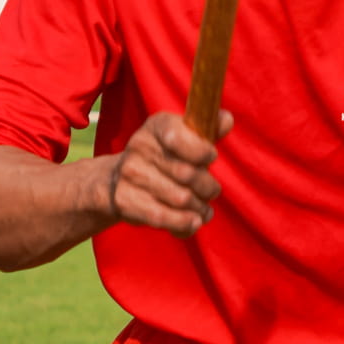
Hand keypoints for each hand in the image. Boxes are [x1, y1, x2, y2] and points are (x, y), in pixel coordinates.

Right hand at [106, 110, 225, 235]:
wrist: (116, 180)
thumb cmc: (164, 156)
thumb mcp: (184, 136)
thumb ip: (208, 130)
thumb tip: (226, 119)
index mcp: (157, 126)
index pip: (180, 138)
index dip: (203, 152)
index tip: (210, 157)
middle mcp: (140, 147)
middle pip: (187, 173)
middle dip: (208, 187)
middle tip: (211, 191)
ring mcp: (130, 174)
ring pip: (181, 199)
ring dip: (200, 208)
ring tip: (204, 209)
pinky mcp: (126, 201)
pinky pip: (164, 218)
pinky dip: (185, 224)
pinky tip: (194, 222)